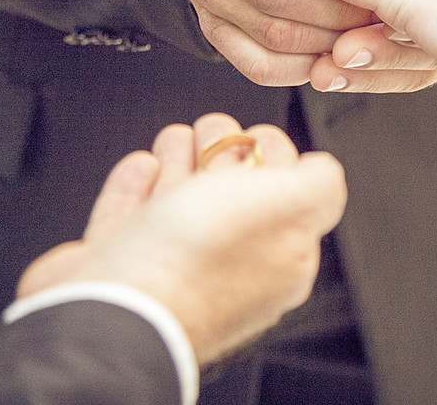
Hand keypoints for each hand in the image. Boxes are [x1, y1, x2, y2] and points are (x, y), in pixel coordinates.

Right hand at [16, 113, 347, 362]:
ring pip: (180, 205)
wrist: (110, 309)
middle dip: (224, 153)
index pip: (288, 199)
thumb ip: (319, 184)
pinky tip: (141, 166)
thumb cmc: (195, 259)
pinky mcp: (119, 268)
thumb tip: (325, 171)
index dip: (276, 157)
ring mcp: (172, 271)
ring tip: (176, 137)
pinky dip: (137, 188)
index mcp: (279, 260)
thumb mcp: (284, 203)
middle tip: (215, 126)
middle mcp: (229, 270)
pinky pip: (131, 220)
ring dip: (180, 163)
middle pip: (232, 198)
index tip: (260, 134)